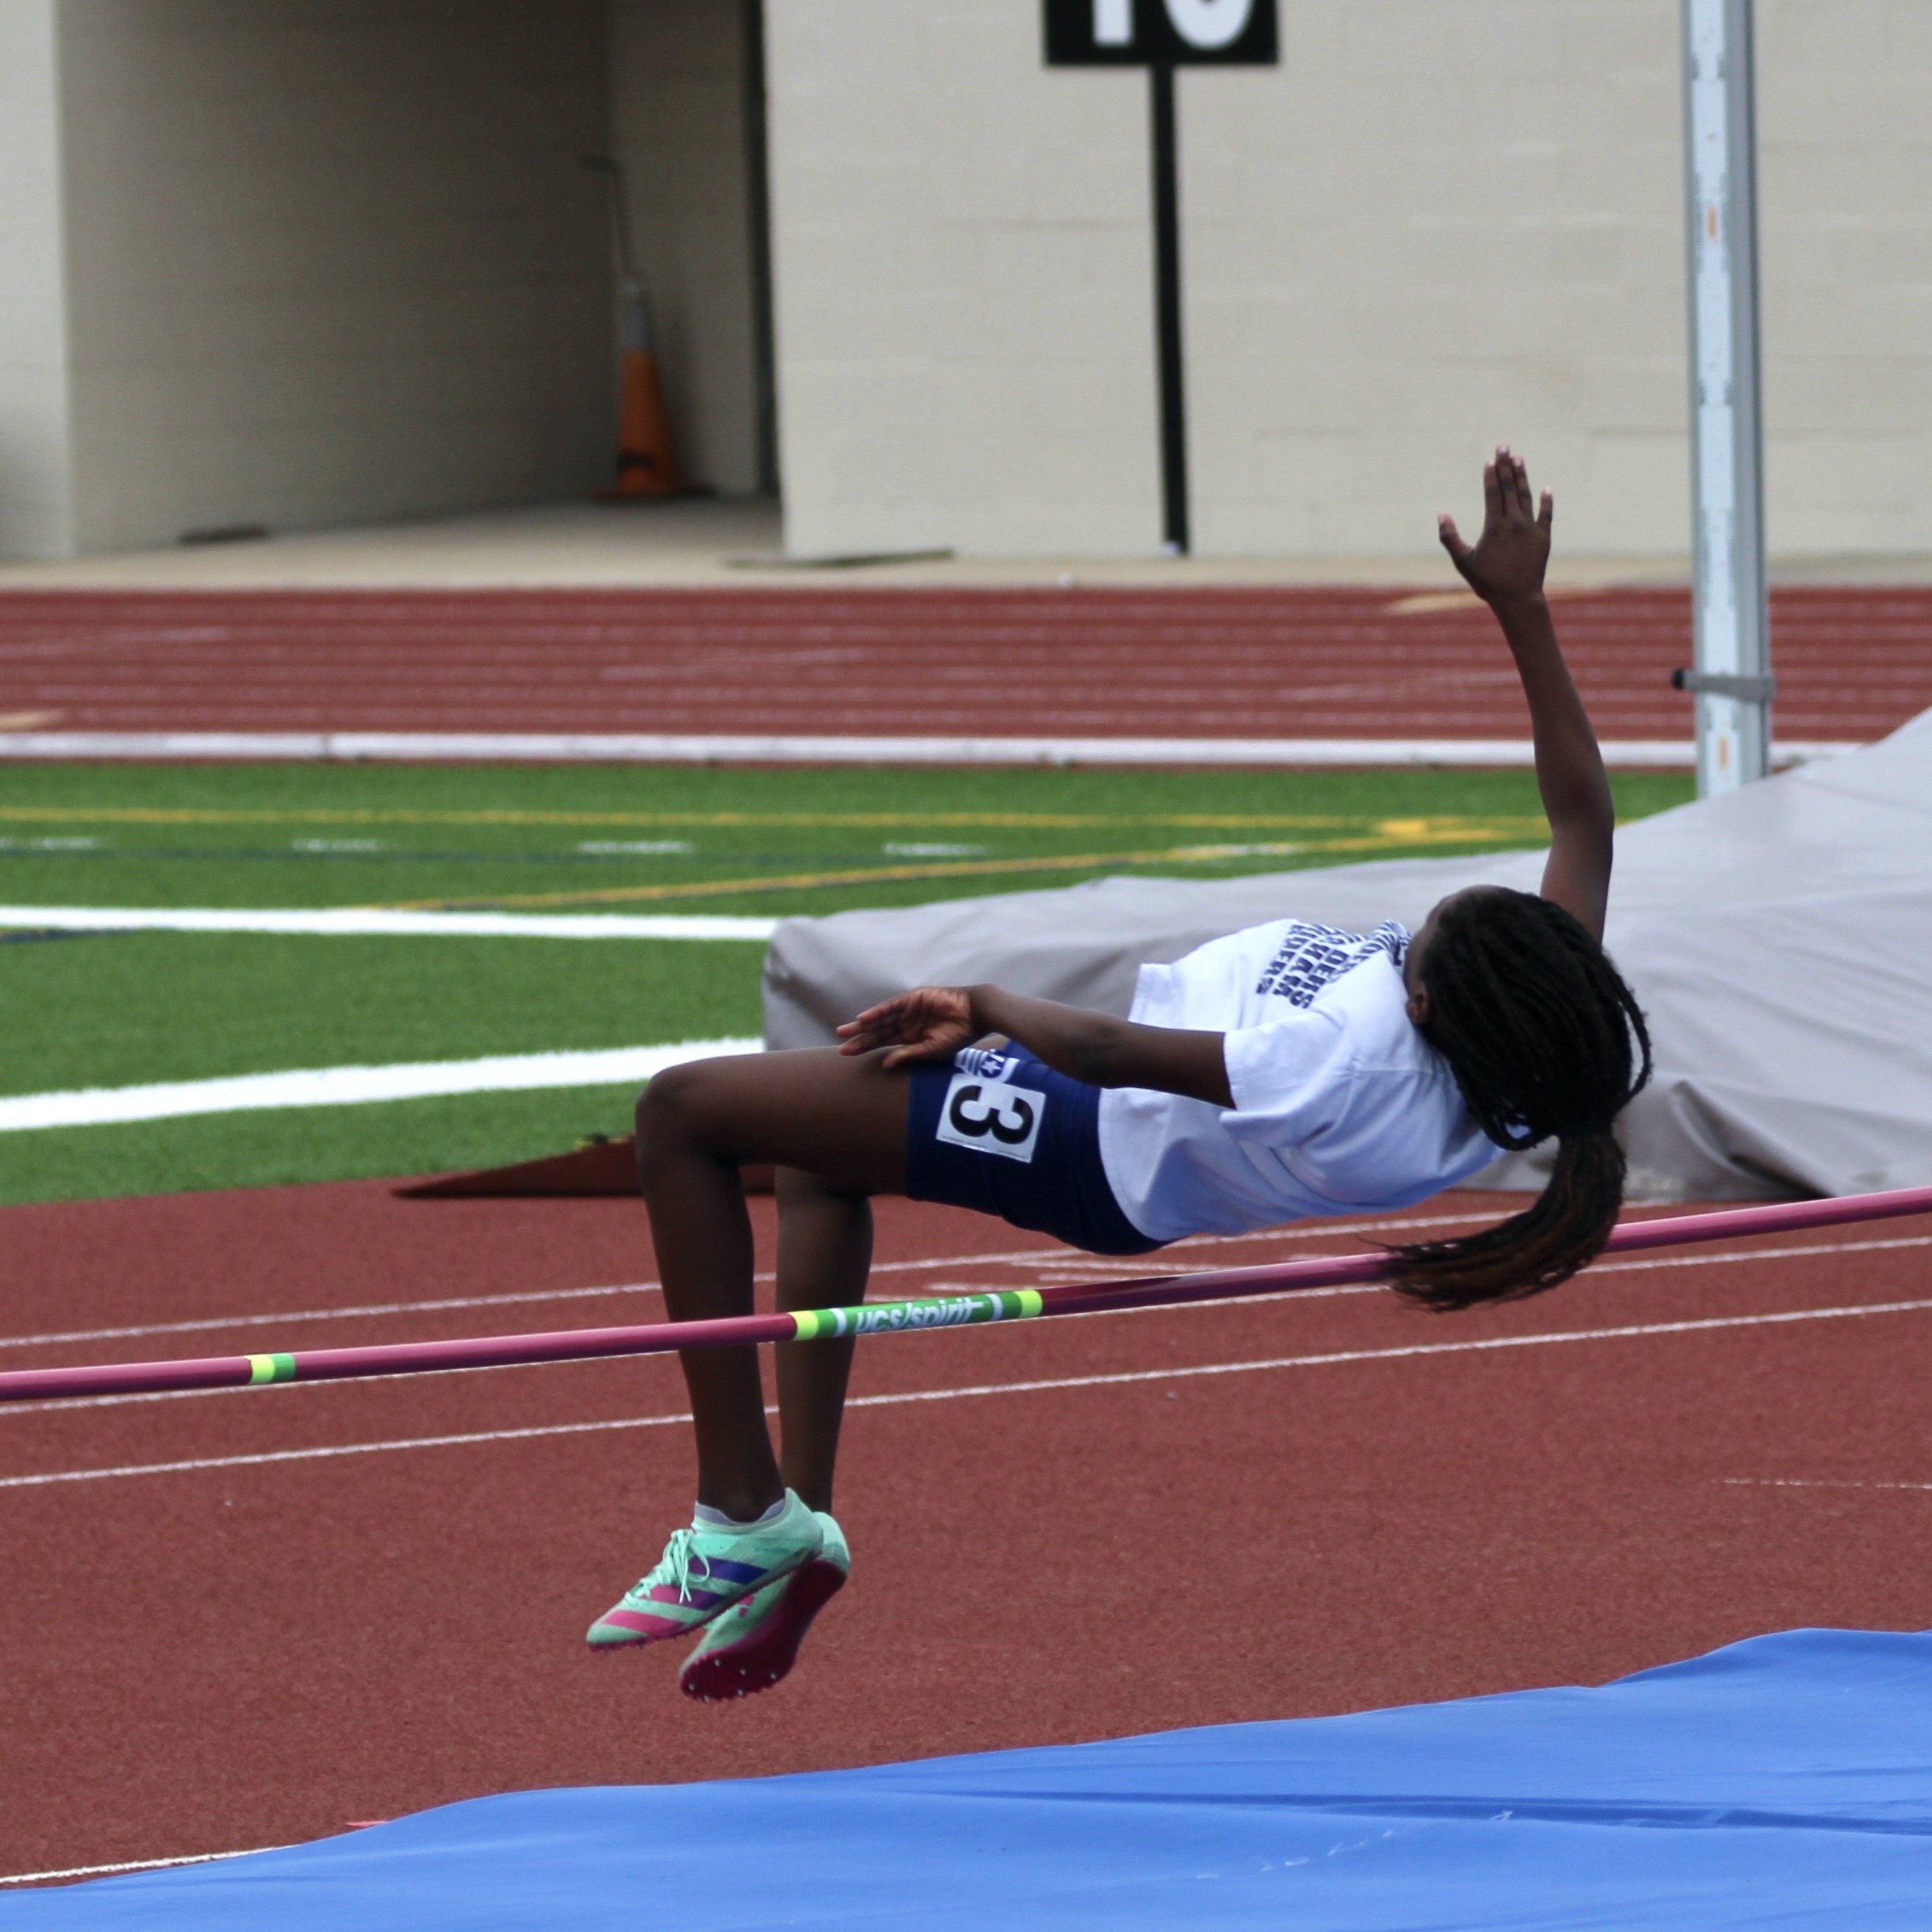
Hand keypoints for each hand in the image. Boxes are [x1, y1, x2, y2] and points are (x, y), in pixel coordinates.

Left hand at [836, 986, 977, 1066]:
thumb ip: (908, 1055)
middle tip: (840, 1045)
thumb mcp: (931, 1050)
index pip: (882, 1042)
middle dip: (859, 1038)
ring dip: (863, 1025)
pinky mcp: (913, 998)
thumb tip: (886, 1064)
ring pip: (880, 1018)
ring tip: (844, 1031)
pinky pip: (891, 1006)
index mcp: (910, 1037)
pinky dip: (877, 1012)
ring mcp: (908, 1010)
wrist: (974, 1015)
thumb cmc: (957, 1035)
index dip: (865, 1047)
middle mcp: (906, 1023)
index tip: (847, 1053)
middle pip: (877, 1031)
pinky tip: (863, 1019)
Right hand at [1439, 446, 1551, 609]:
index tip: (1490, 459)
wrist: (1518, 598)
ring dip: (1522, 477)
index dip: (1490, 475)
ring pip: (1526, 496)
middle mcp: (1514, 522)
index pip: (1492, 493)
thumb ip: (1451, 537)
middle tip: (1504, 446)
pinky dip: (1546, 501)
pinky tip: (1546, 488)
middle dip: (1506, 466)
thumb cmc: (1487, 582)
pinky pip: (1546, 514)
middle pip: (1509, 488)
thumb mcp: (1463, 562)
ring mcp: (1531, 528)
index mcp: (1495, 526)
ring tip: (1519, 459)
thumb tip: (1441, 514)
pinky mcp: (1543, 537)